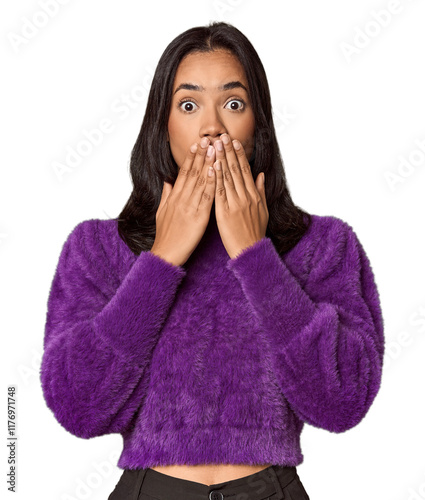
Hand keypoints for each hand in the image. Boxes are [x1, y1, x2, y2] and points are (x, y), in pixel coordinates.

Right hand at [151, 138, 216, 265]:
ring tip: (214, 148)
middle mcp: (181, 199)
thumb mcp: (162, 213)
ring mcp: (189, 207)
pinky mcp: (198, 217)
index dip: (190, 158)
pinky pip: (206, 197)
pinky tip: (214, 171)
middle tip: (208, 139)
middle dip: (201, 155)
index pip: (183, 173)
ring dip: (207, 163)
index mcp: (174, 197)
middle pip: (192, 173)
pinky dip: (210, 183)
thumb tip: (167, 181)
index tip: (196, 144)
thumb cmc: (166, 236)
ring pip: (199, 181)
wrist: (166, 254)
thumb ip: (166, 196)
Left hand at [212, 133, 268, 258]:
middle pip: (236, 170)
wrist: (250, 251)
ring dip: (222, 159)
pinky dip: (217, 178)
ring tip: (216, 144)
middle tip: (223, 136)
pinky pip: (220, 192)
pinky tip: (213, 166)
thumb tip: (261, 175)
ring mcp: (236, 204)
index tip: (234, 141)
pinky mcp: (225, 212)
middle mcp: (246, 196)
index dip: (239, 154)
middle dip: (229, 151)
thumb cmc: (255, 232)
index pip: (245, 170)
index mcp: (254, 195)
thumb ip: (261, 191)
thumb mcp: (263, 210)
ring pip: (228, 177)